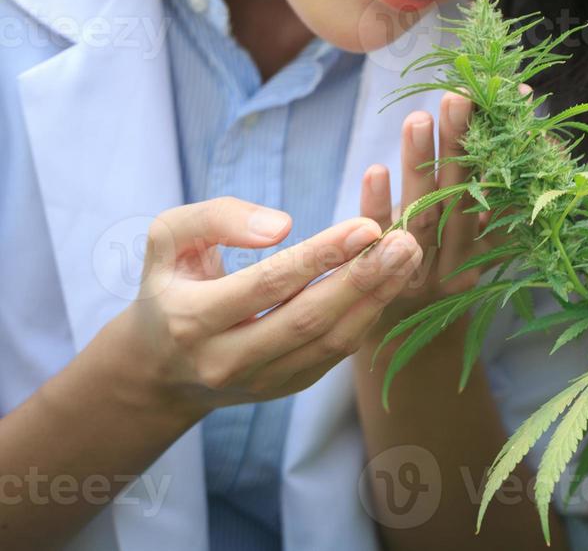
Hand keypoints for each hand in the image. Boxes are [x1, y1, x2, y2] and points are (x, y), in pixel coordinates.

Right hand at [125, 196, 423, 417]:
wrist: (158, 365)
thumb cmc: (171, 284)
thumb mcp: (170, 239)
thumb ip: (217, 218)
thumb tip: (281, 227)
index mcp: (192, 320)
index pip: (269, 285)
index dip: (321, 256)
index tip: (366, 226)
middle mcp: (225, 360)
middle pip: (308, 319)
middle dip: (362, 279)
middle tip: (404, 242)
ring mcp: (259, 382)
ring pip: (329, 343)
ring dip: (376, 299)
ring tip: (408, 256)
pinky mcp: (285, 389)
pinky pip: (334, 354)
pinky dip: (366, 318)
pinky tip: (390, 283)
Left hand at [357, 86, 529, 348]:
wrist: (409, 340)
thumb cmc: (448, 273)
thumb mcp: (482, 241)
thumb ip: (503, 202)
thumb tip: (538, 137)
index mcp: (487, 247)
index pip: (498, 191)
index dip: (505, 148)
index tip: (510, 98)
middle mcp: (457, 259)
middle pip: (459, 197)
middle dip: (459, 145)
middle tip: (459, 97)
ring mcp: (417, 270)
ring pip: (423, 212)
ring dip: (420, 163)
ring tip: (418, 118)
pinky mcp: (377, 275)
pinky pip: (377, 240)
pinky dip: (377, 205)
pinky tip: (375, 170)